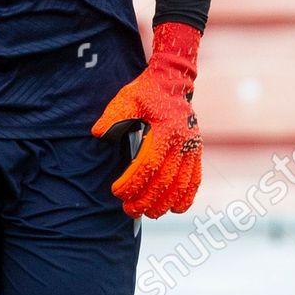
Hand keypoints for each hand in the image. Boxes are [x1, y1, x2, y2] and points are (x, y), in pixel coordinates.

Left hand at [91, 22, 202, 217]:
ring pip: (181, 184)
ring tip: (148, 213)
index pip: (148, 164)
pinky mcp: (196, 151)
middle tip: (129, 210)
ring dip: (165, 203)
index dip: (133, 182)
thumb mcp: (127, 98)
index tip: (117, 191)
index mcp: (166, 130)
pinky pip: (195, 179)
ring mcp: (192, 147)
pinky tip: (175, 209)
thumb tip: (98, 133)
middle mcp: (183, 141)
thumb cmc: (147, 91)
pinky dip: (186, 197)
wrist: (174, 81)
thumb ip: (113, 116)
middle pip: (165, 180)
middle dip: (146, 199)